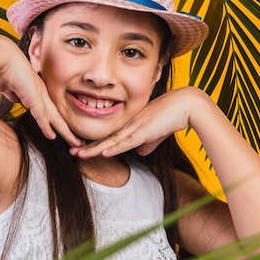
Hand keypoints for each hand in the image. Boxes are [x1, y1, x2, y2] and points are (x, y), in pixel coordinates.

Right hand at [0, 57, 82, 147]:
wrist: (2, 55)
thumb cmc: (3, 67)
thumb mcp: (9, 85)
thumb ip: (14, 92)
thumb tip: (15, 97)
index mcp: (37, 89)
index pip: (51, 109)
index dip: (58, 122)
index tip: (64, 132)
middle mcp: (41, 92)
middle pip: (58, 115)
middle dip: (68, 130)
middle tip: (79, 141)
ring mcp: (38, 94)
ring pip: (55, 118)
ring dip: (65, 132)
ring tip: (76, 143)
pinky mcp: (32, 96)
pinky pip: (42, 116)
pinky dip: (47, 127)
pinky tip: (53, 137)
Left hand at [69, 87, 203, 158]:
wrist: (188, 104)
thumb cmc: (174, 115)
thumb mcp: (158, 132)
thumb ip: (148, 143)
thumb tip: (140, 153)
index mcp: (132, 122)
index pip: (110, 135)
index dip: (96, 143)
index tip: (82, 149)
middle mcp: (130, 122)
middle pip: (105, 137)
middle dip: (88, 146)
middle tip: (71, 152)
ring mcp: (136, 125)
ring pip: (111, 140)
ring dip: (94, 149)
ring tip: (78, 155)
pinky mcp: (145, 130)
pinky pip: (126, 141)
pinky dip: (114, 148)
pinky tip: (102, 153)